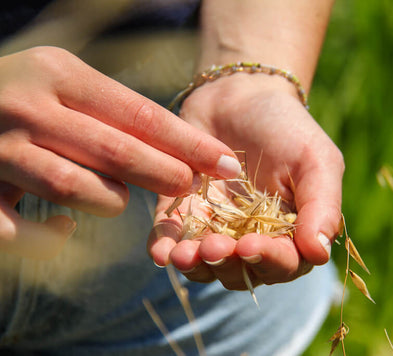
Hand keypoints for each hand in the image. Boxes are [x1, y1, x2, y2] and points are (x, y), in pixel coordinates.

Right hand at [0, 46, 240, 258]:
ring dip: (110, 201)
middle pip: (117, 151)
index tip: (227, 163)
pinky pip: (23, 229)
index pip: (141, 115)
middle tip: (187, 187)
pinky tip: (65, 228)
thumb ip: (112, 112)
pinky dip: (50, 237)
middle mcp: (28, 107)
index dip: (190, 144)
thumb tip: (181, 154)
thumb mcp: (64, 82)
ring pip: (77, 188)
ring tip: (118, 199)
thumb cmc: (24, 93)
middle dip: (165, 175)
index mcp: (59, 74)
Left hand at [148, 74, 343, 288]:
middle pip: (242, 271)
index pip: (285, 263)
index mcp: (291, 232)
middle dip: (227, 265)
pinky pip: (171, 239)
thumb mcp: (316, 160)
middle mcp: (253, 237)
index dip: (269, 261)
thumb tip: (320, 254)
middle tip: (213, 247)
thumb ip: (323, 207)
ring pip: (205, 264)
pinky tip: (161, 251)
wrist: (240, 93)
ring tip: (184, 254)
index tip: (251, 247)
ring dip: (195, 265)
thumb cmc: (286, 127)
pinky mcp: (182, 212)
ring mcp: (216, 227)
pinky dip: (164, 249)